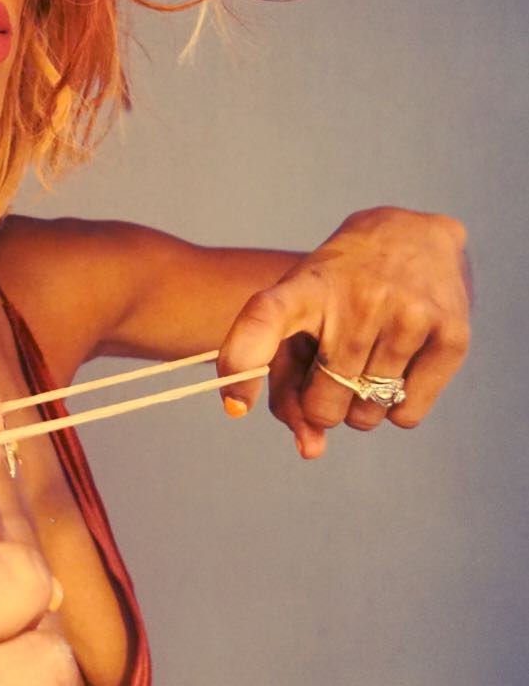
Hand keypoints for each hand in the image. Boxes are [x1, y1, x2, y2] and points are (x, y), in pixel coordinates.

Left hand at [216, 207, 470, 457]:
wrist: (413, 235)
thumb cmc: (340, 287)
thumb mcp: (300, 312)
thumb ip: (287, 382)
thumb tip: (310, 449)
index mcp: (306, 286)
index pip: (265, 317)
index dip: (243, 360)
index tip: (235, 404)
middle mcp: (358, 297)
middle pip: (322, 403)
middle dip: (321, 401)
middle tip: (331, 367)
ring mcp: (408, 313)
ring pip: (364, 416)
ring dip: (358, 405)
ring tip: (365, 359)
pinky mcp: (450, 334)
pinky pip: (406, 416)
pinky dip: (395, 408)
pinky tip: (395, 366)